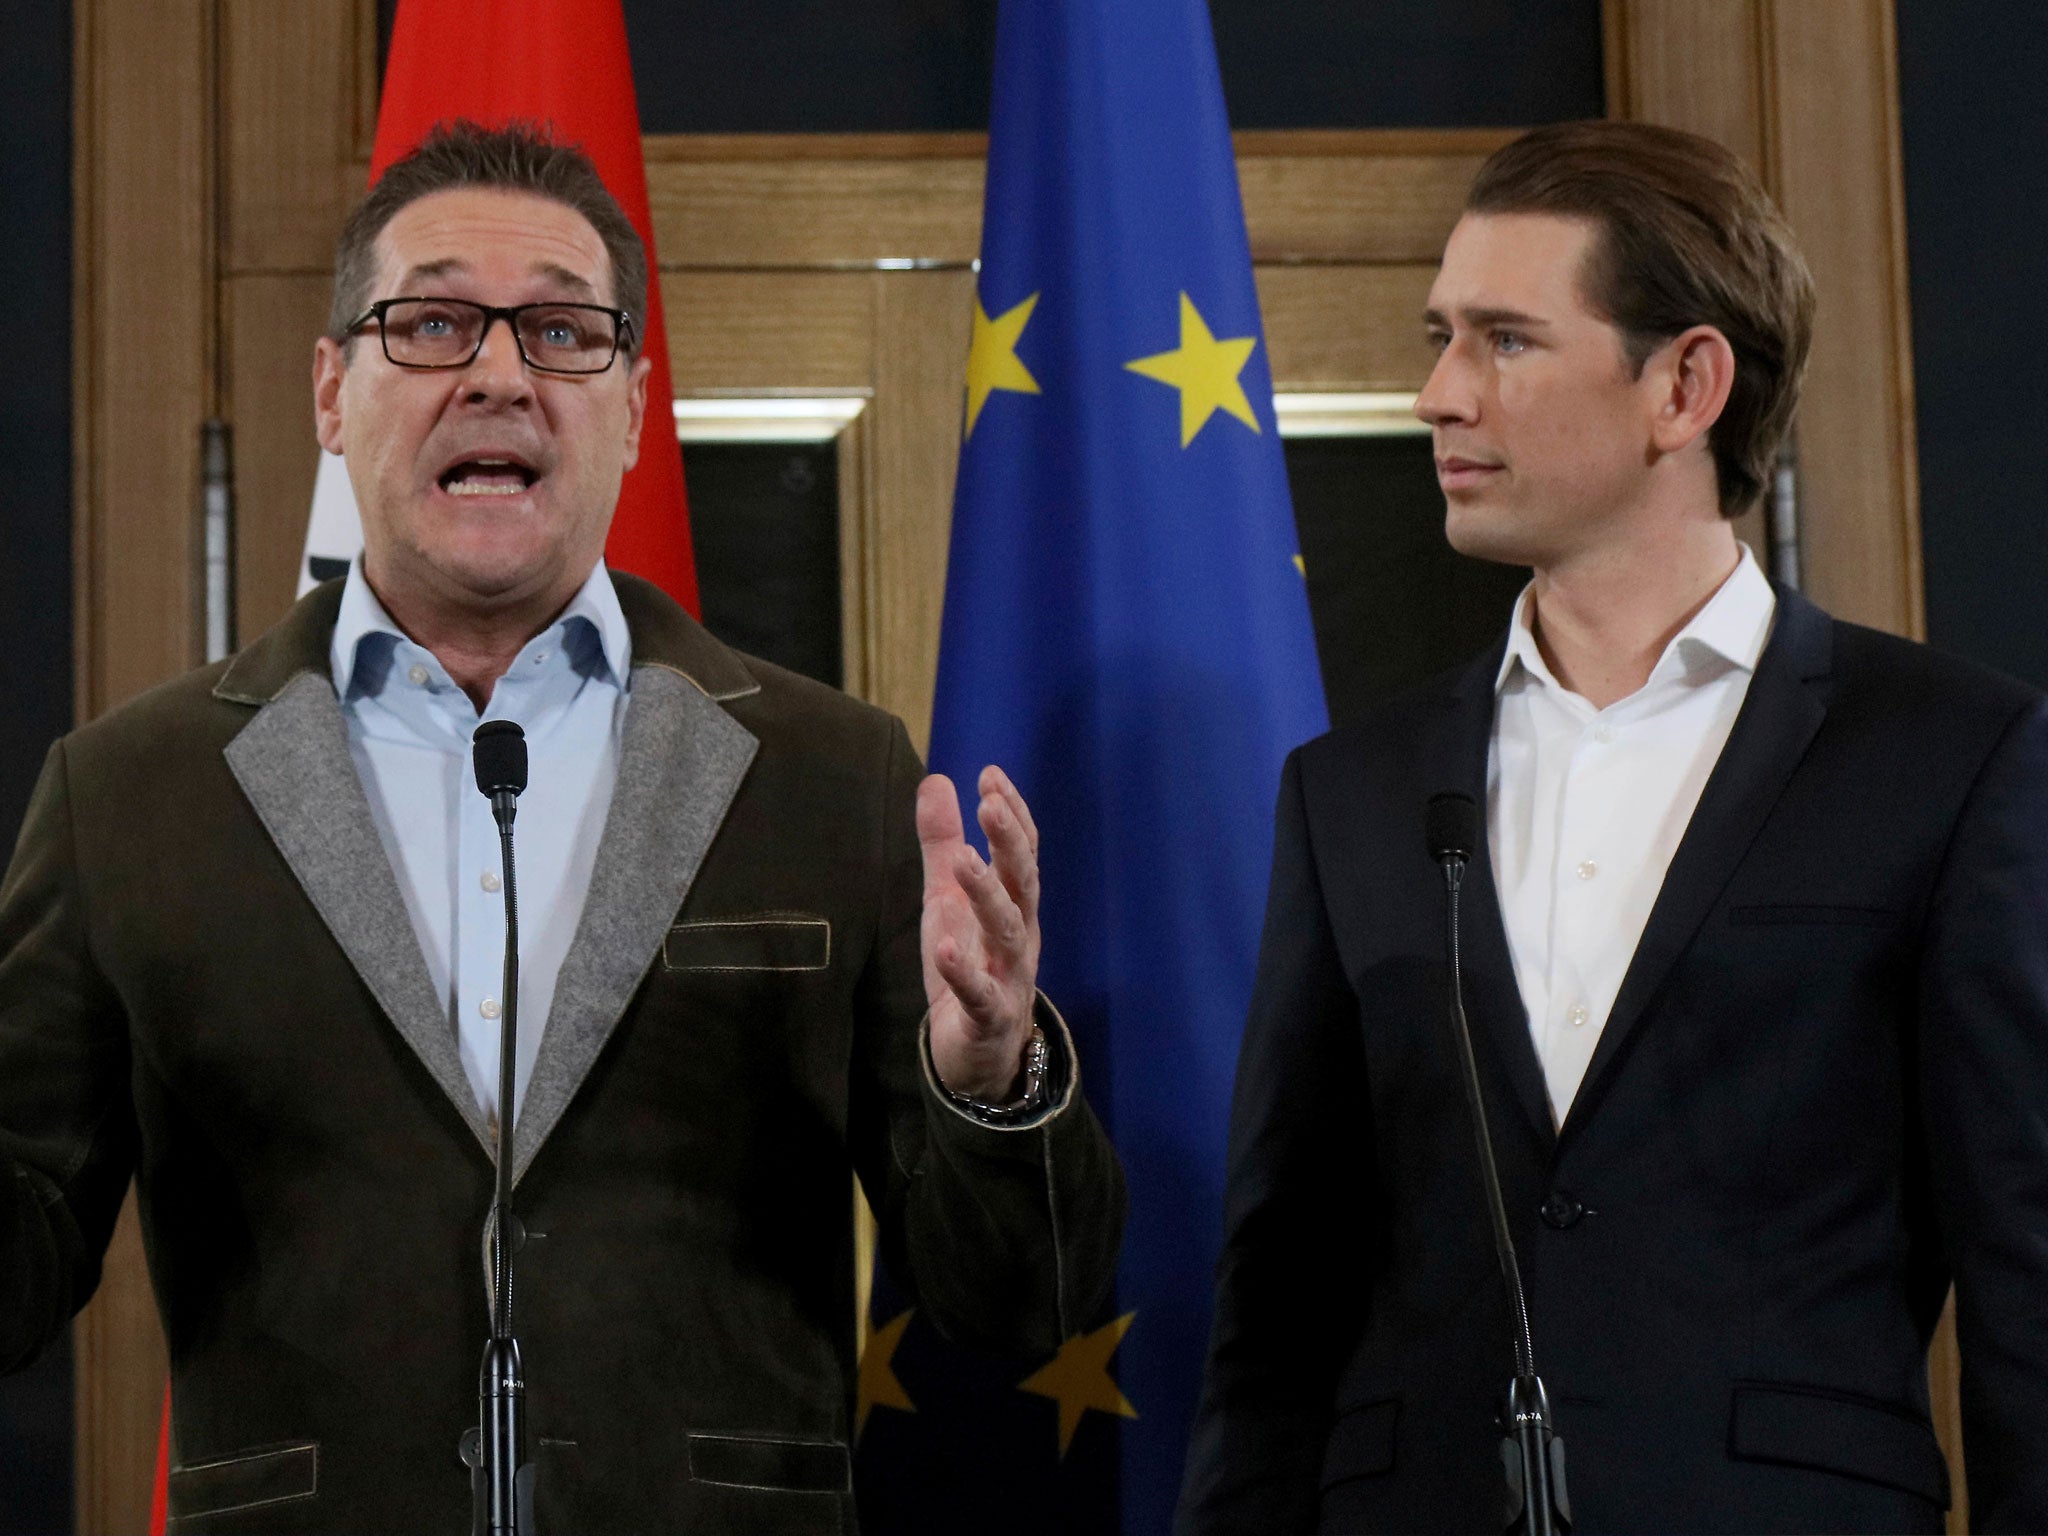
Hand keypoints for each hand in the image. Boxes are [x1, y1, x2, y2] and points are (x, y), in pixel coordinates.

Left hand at [917, 766, 1041, 1101]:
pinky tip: (944, 949)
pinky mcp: (986, 1016)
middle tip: (991, 804)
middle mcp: (1020, 935)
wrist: (978, 1053)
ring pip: (1007, 931)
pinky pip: (979, 993)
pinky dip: (963, 971)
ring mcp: (1008, 976)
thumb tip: (937, 779)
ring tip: (964, 861)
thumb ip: (943, 842)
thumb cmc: (968, 965)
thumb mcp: (947, 899)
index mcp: (1014, 905)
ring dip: (988, 895)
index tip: (990, 776)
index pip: (1023, 852)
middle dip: (1010, 842)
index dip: (1012, 814)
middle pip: (1024, 883)